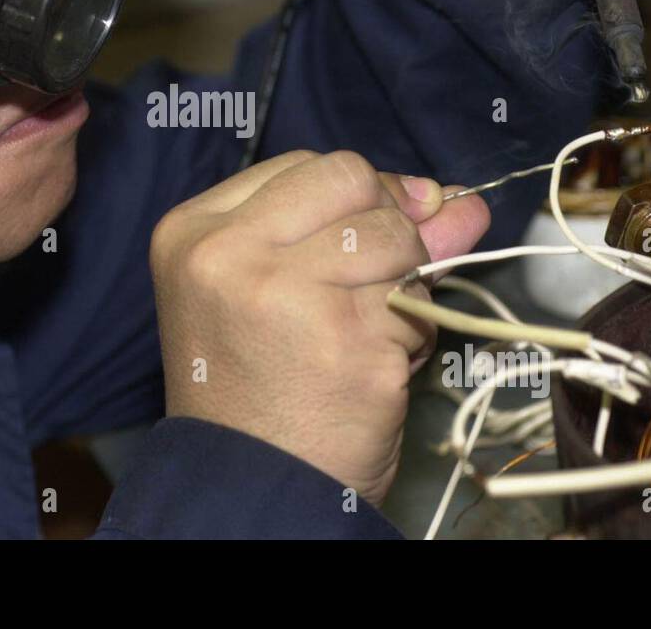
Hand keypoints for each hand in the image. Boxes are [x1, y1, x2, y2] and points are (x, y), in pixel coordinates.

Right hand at [149, 150, 488, 506]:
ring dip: (402, 286)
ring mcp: (287, 295)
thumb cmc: (256, 385)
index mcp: (194, 231)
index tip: (349, 245)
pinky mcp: (347, 339)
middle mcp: (229, 254)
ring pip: (398, 238)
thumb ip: (358, 225)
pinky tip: (370, 368)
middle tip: (355, 288)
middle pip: (355, 181)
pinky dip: (413, 338)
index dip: (354, 200)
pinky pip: (419, 305)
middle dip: (382, 229)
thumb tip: (455, 198)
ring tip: (358, 333)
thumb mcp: (274, 286)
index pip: (310, 165)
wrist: (249, 485)